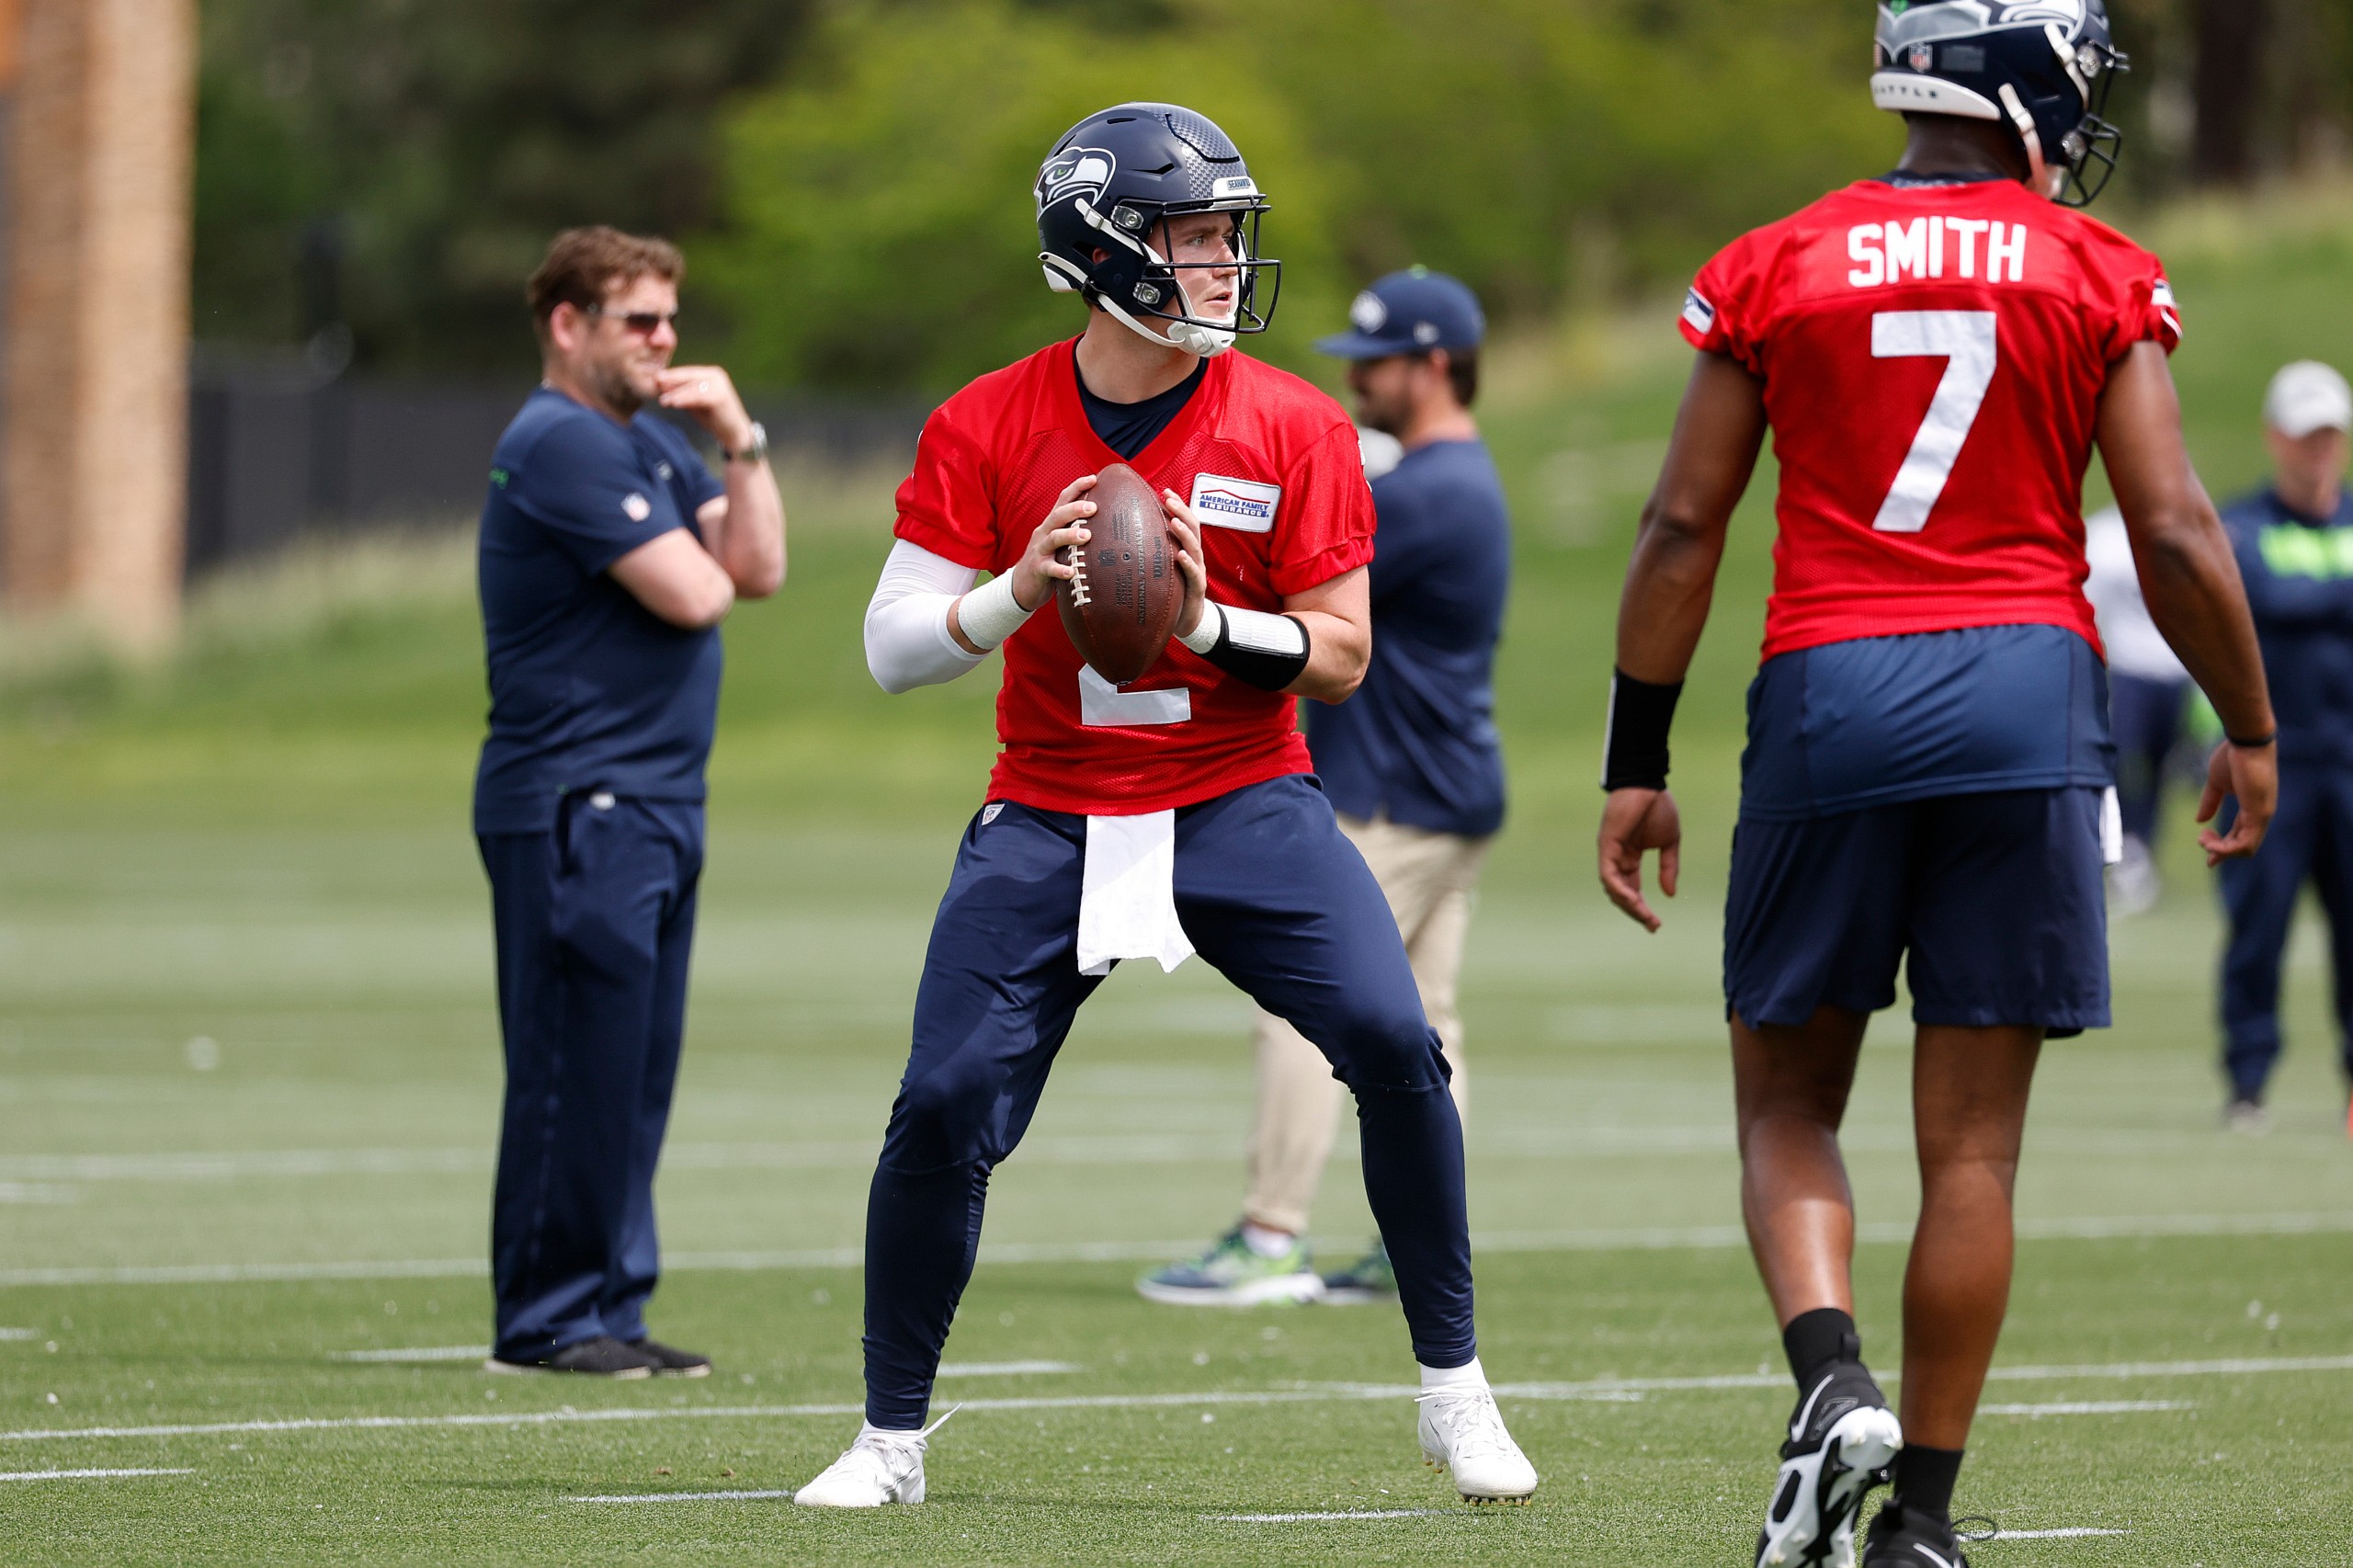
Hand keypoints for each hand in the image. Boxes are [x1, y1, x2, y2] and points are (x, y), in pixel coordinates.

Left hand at [655, 366, 754, 453]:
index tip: (655, 378)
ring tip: (663, 399)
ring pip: (692, 386)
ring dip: (676, 392)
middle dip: (671, 379)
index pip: (687, 373)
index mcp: (710, 374)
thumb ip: (682, 394)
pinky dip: (685, 399)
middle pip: (689, 376)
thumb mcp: (694, 403)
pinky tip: (674, 403)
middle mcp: (716, 376)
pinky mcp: (720, 396)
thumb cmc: (714, 419)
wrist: (735, 434)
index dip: (671, 375)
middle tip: (655, 381)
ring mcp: (719, 385)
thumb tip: (662, 386)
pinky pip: (698, 396)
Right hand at [1008, 474, 1097, 611]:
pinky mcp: (1038, 569)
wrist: (1022, 585)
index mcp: (1052, 524)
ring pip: (1053, 538)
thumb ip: (1075, 531)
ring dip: (1069, 535)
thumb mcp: (1060, 543)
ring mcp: (1040, 551)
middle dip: (1075, 509)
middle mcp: (1044, 533)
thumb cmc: (1049, 561)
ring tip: (1086, 536)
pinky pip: (1049, 568)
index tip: (1094, 478)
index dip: (1077, 487)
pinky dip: (1060, 570)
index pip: (1063, 500)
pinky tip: (1072, 572)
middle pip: (1058, 515)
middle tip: (1094, 508)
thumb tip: (1107, 524)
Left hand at [1162, 489, 1209, 638]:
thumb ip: (1153, 552)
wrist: (1186, 622)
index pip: (1185, 522)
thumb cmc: (1173, 594)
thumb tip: (1127, 536)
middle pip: (1193, 528)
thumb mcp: (1162, 569)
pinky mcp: (1197, 589)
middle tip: (1169, 499)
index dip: (1177, 505)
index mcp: (1186, 550)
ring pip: (1195, 548)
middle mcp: (1194, 557)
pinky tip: (1180, 555)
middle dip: (1182, 511)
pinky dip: (1188, 564)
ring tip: (1174, 521)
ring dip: (1184, 533)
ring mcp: (1198, 572)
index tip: (1164, 490)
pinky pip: (1194, 574)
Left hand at [1598, 787, 1681, 931]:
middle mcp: (1616, 858)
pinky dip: (1619, 889)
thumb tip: (1670, 894)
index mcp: (1628, 858)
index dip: (1642, 908)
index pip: (1631, 889)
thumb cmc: (1657, 806)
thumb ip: (1669, 868)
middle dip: (1636, 912)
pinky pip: (1608, 874)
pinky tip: (1633, 901)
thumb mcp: (1669, 842)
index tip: (1655, 924)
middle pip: (1621, 894)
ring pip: (1613, 888)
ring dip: (1629, 905)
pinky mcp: (1606, 845)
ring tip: (1646, 917)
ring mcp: (1609, 852)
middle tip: (1653, 926)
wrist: (1649, 783)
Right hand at [2197, 740, 2276, 864]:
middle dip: (2220, 852)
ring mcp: (2261, 815)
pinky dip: (2227, 849)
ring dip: (2221, 851)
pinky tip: (2211, 844)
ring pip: (2245, 849)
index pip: (2240, 835)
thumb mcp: (2217, 783)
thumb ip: (2211, 802)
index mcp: (2252, 808)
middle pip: (2243, 846)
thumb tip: (2200, 820)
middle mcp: (2260, 814)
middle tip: (2201, 842)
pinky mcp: (2258, 813)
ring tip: (2203, 840)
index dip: (2222, 846)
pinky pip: (2245, 844)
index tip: (2204, 848)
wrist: (2246, 741)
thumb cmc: (2233, 756)